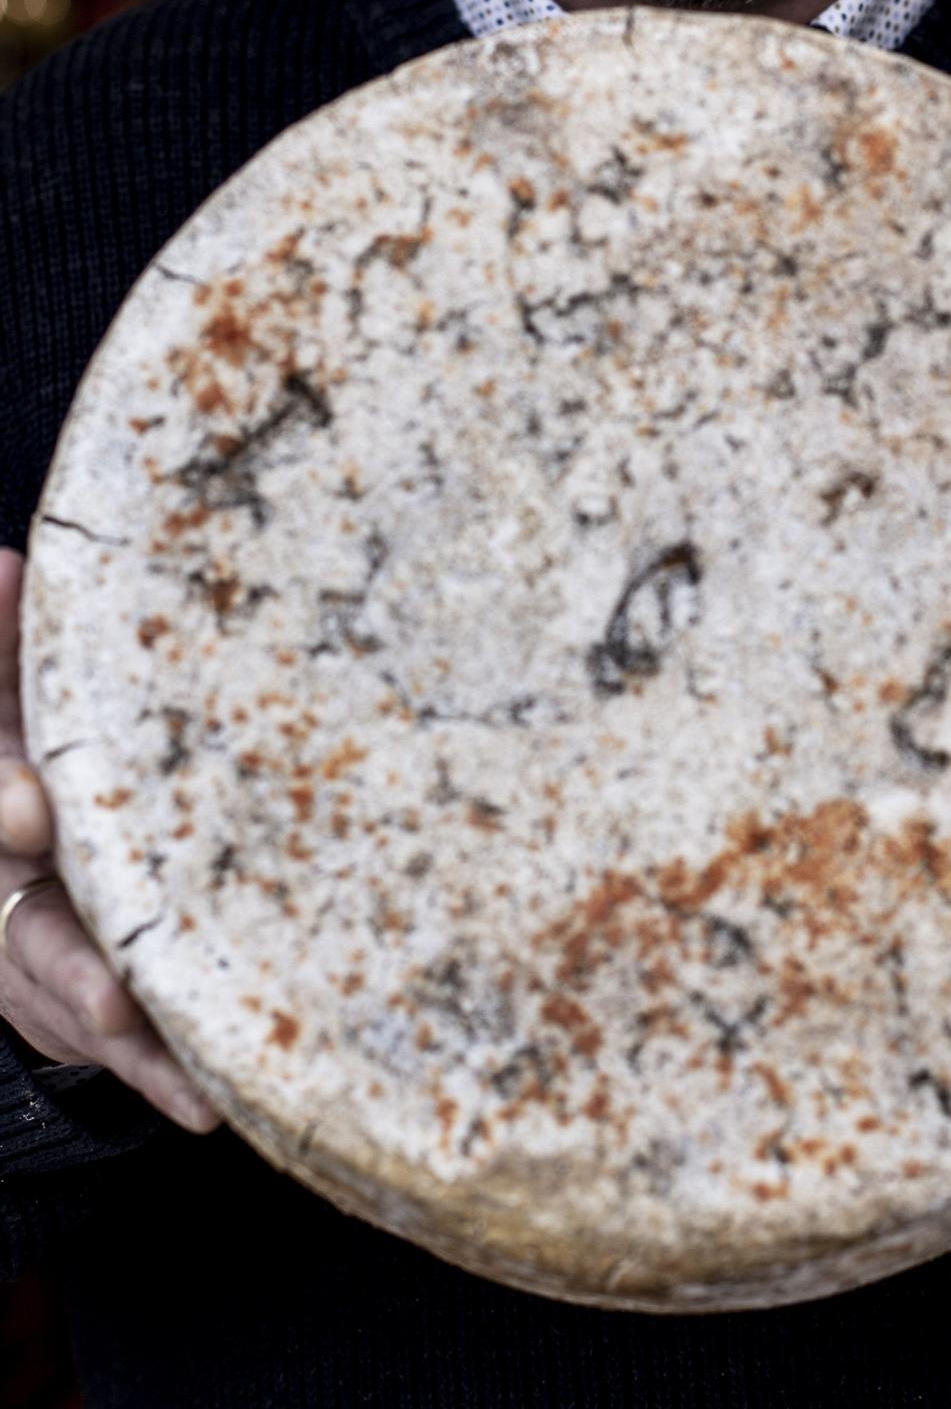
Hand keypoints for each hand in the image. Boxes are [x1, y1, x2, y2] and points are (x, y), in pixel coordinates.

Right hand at [0, 548, 220, 1134]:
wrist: (24, 825)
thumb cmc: (34, 740)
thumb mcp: (15, 686)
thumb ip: (7, 637)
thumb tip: (5, 562)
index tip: (34, 805)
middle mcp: (4, 899)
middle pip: (25, 936)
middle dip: (68, 965)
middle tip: (117, 998)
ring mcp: (42, 967)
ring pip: (77, 1009)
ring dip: (124, 1044)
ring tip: (177, 1071)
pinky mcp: (86, 1013)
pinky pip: (129, 1052)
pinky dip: (164, 1080)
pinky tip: (211, 1108)